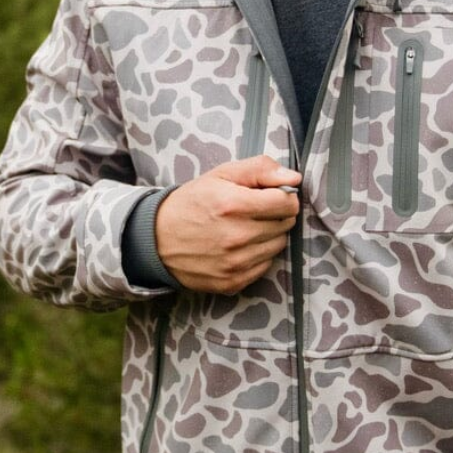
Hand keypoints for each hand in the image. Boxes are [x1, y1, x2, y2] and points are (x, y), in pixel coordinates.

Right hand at [154, 155, 300, 293]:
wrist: (158, 238)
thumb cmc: (193, 202)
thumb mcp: (222, 174)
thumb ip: (260, 170)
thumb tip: (294, 179)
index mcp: (233, 205)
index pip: (286, 203)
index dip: (284, 196)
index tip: (272, 195)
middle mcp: (236, 237)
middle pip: (285, 224)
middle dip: (277, 214)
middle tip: (257, 210)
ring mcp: (234, 263)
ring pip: (278, 245)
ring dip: (270, 234)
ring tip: (247, 227)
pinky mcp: (232, 282)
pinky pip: (265, 266)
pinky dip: (259, 254)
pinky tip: (241, 245)